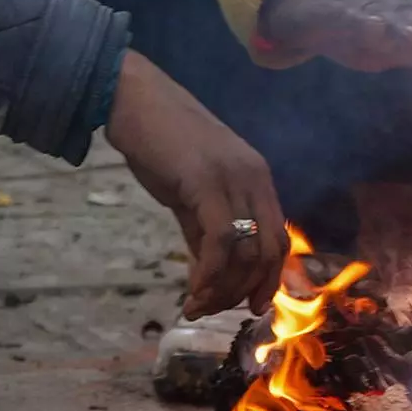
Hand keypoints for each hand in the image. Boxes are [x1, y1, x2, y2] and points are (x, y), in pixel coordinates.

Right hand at [103, 53, 284, 313]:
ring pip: (247, 251)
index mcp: (257, 177)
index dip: (268, 279)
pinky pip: (221, 241)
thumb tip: (211, 272)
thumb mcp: (190, 189)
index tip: (251, 307)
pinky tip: (192, 292)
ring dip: (224, 290)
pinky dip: (210, 276)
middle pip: (269, 250)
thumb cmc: (159, 141)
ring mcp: (233, 178)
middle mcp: (254, 178)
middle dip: (247, 291)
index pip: (279, 239)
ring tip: (197, 306)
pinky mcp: (206, 182)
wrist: (132, 99)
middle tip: (216, 311)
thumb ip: (204, 228)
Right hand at [261, 0, 411, 73]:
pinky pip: (349, 16)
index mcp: (399, 10)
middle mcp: (383, 2)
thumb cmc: (356, 33)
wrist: (306, 13)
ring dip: (400, 24)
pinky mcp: (333, 12)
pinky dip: (362, 21)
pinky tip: (374, 28)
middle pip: (407, 11)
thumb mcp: (391, 50)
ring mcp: (358, 5)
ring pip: (382, 11)